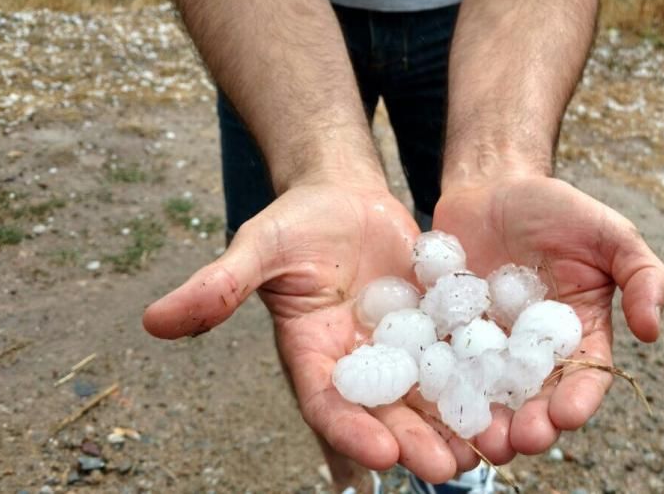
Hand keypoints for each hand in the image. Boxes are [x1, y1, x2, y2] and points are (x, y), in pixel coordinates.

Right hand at [142, 183, 469, 482]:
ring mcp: (400, 349)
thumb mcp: (260, 244)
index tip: (378, 453)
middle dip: (412, 442)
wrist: (346, 197)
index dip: (349, 430)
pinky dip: (480, 382)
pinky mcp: (435, 329)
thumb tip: (153, 321)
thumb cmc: (297, 218)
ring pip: (427, 397)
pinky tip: (510, 400)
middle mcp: (358, 363)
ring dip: (453, 425)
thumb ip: (221, 284)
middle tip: (445, 468)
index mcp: (312, 355)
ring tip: (488, 449)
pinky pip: (459, 359)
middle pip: (385, 413)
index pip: (327, 403)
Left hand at [433, 175, 663, 457]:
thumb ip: (642, 275)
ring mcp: (487, 347)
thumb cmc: (556, 208)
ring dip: (487, 423)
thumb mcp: (609, 233)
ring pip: (489, 396)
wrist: (492, 185)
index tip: (568, 415)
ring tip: (482, 438)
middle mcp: (533, 352)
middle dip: (531, 425)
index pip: (584, 378)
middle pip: (535, 400)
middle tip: (521, 440)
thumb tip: (653, 331)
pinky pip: (443, 366)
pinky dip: (441, 389)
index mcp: (578, 334)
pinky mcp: (447, 335)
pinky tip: (436, 404)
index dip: (578, 400)